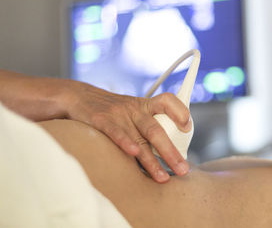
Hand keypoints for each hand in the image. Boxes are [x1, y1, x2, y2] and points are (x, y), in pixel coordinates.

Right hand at [64, 81, 190, 182]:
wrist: (80, 96)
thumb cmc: (113, 110)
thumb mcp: (133, 110)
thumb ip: (149, 125)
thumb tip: (171, 153)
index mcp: (145, 105)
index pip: (167, 101)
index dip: (179, 111)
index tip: (187, 127)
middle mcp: (135, 109)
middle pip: (156, 130)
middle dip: (171, 152)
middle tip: (183, 168)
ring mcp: (119, 115)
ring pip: (140, 138)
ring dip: (152, 161)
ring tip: (163, 177)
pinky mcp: (102, 120)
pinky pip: (116, 133)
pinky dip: (125, 143)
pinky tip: (134, 154)